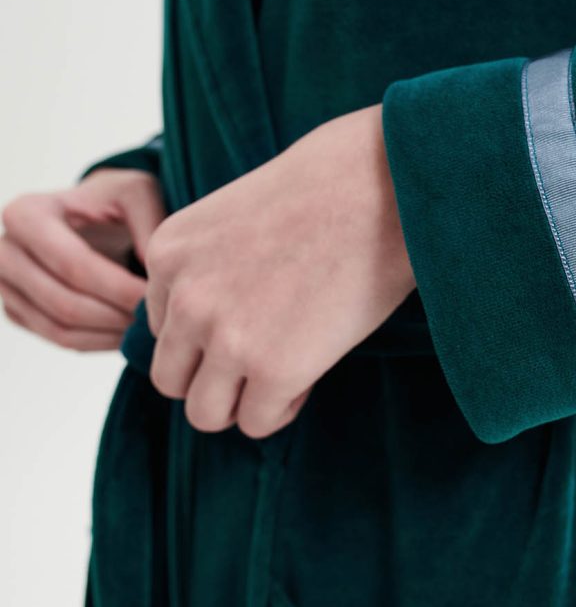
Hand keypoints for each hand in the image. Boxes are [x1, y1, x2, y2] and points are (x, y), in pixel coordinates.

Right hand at [1, 169, 165, 350]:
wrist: (89, 217)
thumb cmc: (112, 202)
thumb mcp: (137, 193)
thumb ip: (149, 225)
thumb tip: (151, 277)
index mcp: (26, 214)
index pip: (73, 265)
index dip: (118, 287)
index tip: (154, 296)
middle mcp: (4, 251)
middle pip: (64, 302)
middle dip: (115, 315)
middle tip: (153, 317)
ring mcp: (5, 285)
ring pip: (61, 328)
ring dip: (109, 333)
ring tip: (144, 324)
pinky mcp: (16, 311)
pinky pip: (60, 339)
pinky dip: (99, 341)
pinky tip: (127, 331)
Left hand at [144, 104, 415, 438]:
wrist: (382, 184)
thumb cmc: (328, 186)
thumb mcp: (236, 213)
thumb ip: (210, 265)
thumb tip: (219, 321)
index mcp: (168, 253)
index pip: (163, 327)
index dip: (208, 333)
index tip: (255, 317)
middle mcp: (185, 299)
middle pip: (170, 378)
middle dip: (212, 378)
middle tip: (261, 359)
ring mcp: (226, 338)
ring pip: (205, 412)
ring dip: (240, 402)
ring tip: (283, 374)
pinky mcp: (274, 370)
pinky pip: (257, 422)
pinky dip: (282, 406)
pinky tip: (310, 372)